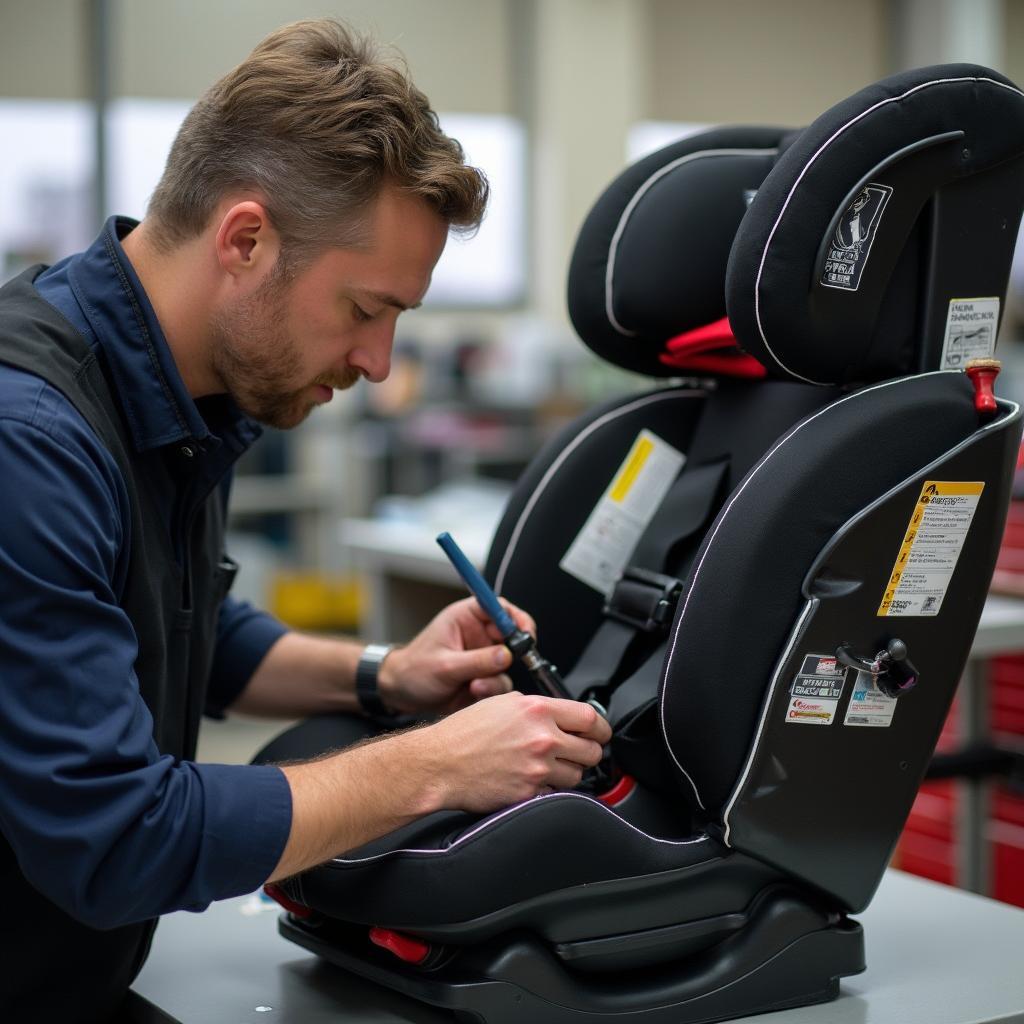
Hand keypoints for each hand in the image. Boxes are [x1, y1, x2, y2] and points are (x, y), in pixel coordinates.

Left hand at [377, 597, 536, 714]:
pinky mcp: (485, 677)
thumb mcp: (444, 666)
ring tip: (474, 688)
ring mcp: (483, 657)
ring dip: (495, 678)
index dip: (516, 617)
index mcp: (466, 618)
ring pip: (507, 665)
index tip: (526, 633)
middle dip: (513, 653)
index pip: (499, 607)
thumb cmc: (414, 671)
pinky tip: (472, 695)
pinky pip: (500, 683)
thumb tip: (507, 655)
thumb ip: (476, 661)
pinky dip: (491, 691)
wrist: (402, 695)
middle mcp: (479, 635)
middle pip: (511, 636)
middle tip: (506, 666)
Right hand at [406, 691, 613, 812]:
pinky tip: (532, 780)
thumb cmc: (464, 733)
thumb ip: (536, 708)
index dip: (601, 727)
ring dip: (569, 772)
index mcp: (537, 710)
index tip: (600, 732)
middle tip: (576, 752)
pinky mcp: (529, 794)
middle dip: (588, 752)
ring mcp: (537, 768)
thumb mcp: (502, 702)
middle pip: (591, 749)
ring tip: (548, 766)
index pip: (590, 718)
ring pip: (577, 775)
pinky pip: (556, 794)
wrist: (439, 763)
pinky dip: (550, 789)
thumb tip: (561, 715)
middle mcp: (541, 738)